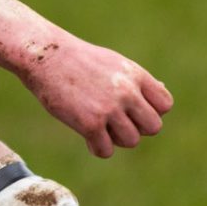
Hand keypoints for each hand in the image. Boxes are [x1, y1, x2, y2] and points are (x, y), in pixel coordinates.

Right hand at [17, 33, 172, 157]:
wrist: (42, 55)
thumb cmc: (75, 59)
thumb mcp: (111, 62)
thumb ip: (135, 80)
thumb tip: (162, 90)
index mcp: (134, 75)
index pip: (164, 105)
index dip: (150, 111)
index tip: (130, 109)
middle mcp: (126, 91)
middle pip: (153, 127)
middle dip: (136, 128)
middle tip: (115, 121)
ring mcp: (108, 108)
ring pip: (131, 141)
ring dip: (115, 139)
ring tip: (99, 128)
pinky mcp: (89, 123)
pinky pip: (105, 150)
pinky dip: (97, 148)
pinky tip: (87, 138)